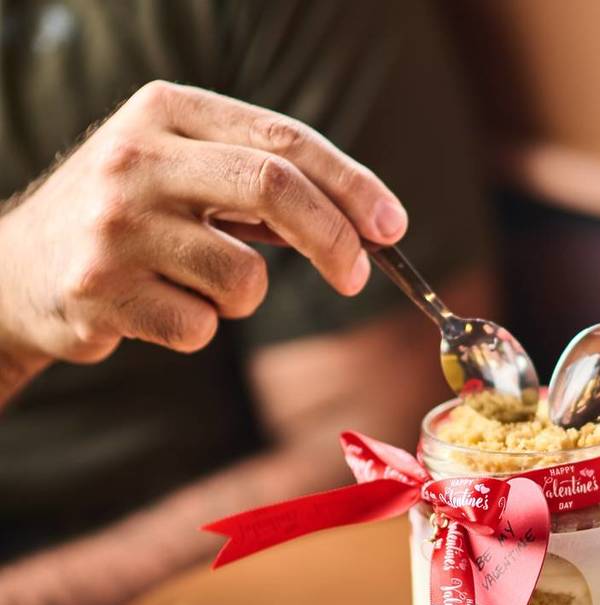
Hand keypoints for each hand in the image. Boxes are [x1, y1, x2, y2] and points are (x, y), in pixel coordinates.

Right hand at [0, 81, 406, 369]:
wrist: (18, 270)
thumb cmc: (129, 217)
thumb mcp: (182, 170)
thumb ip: (261, 179)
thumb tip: (367, 221)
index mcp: (165, 112)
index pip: (283, 139)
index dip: (351, 185)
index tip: (391, 225)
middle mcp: (135, 158)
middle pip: (274, 187)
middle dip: (334, 238)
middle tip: (358, 275)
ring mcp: (114, 225)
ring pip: (244, 277)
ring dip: (244, 297)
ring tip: (197, 284)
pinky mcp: (101, 290)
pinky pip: (202, 327)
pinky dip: (200, 326)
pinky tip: (157, 307)